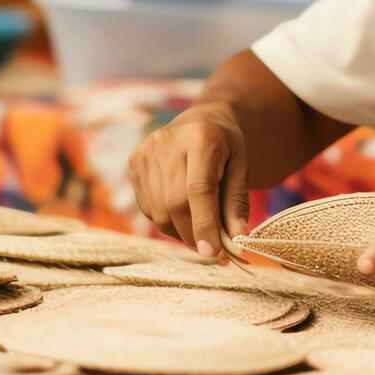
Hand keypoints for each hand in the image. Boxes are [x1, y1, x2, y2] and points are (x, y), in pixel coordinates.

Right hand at [127, 101, 248, 257]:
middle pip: (175, 204)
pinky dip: (166, 220)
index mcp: (201, 137)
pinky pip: (148, 207)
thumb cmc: (226, 147)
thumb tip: (237, 240)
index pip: (199, 189)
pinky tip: (181, 211)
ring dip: (180, 231)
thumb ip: (237, 202)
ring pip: (159, 211)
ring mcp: (146, 152)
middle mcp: (167, 142)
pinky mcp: (133, 163)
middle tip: (211, 250)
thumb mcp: (241, 168)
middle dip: (193, 234)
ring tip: (199, 230)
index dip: (204, 224)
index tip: (212, 253)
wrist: (200, 121)